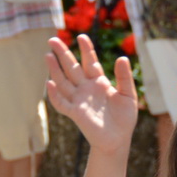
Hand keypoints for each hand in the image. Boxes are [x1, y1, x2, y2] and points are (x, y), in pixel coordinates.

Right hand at [45, 33, 139, 152]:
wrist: (119, 139)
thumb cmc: (124, 117)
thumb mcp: (128, 94)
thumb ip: (124, 77)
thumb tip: (122, 57)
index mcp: (99, 82)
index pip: (89, 62)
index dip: (86, 49)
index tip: (82, 37)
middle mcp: (86, 88)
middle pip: (72, 68)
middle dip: (63, 54)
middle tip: (53, 39)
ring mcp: (79, 100)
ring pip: (63, 82)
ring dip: (55, 70)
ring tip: (47, 56)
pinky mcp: (76, 113)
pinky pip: (62, 103)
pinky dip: (55, 95)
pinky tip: (50, 84)